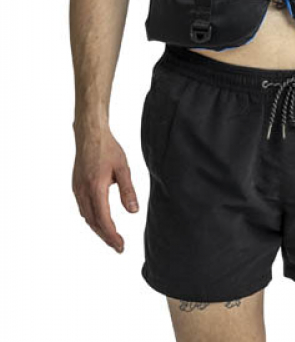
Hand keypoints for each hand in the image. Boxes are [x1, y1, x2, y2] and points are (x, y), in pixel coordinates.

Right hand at [72, 124, 138, 252]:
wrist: (90, 134)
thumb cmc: (108, 148)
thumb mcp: (122, 168)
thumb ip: (128, 190)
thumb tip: (133, 212)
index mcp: (95, 188)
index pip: (103, 219)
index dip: (112, 235)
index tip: (121, 246)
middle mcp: (83, 191)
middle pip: (93, 222)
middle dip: (106, 236)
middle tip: (118, 246)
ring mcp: (77, 189)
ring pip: (86, 216)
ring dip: (98, 228)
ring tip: (111, 236)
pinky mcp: (76, 185)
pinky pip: (83, 208)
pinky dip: (92, 218)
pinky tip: (100, 219)